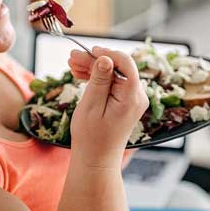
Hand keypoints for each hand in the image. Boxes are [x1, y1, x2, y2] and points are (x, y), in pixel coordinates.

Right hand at [67, 48, 147, 167]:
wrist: (96, 159)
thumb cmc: (91, 137)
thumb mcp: (91, 107)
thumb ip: (100, 81)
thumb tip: (106, 58)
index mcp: (132, 97)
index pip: (126, 64)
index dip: (107, 53)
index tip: (88, 50)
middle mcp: (137, 96)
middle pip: (118, 67)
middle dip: (95, 60)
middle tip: (71, 57)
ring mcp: (133, 99)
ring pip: (114, 73)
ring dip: (94, 67)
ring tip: (72, 64)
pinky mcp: (126, 102)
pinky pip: (113, 83)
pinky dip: (98, 78)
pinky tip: (80, 74)